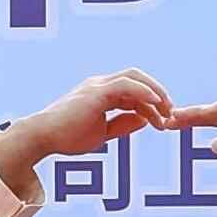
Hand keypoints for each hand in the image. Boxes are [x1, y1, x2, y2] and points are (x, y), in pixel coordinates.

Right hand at [3, 71, 177, 171]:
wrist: (44, 138)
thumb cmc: (67, 137)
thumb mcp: (103, 133)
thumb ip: (123, 124)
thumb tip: (144, 119)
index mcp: (102, 93)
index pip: (134, 92)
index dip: (152, 106)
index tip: (163, 123)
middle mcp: (100, 85)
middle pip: (137, 79)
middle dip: (158, 94)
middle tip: (172, 114)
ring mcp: (98, 86)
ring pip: (134, 78)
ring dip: (155, 94)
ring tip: (167, 112)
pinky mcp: (96, 92)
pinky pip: (126, 85)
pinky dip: (144, 92)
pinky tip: (156, 104)